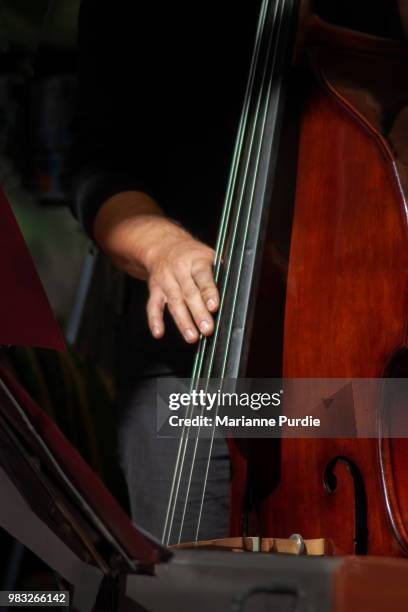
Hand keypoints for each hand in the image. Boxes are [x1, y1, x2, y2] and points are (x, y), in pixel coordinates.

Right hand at [94, 191, 218, 342]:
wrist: (161, 244)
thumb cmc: (190, 254)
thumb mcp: (207, 255)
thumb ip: (218, 271)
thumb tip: (235, 288)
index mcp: (195, 260)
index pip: (203, 276)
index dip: (208, 292)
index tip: (214, 307)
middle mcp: (179, 270)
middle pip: (189, 293)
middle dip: (198, 312)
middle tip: (207, 329)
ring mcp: (166, 280)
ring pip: (173, 302)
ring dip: (182, 321)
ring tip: (191, 336)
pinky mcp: (155, 289)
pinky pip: (153, 306)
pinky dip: (155, 320)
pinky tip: (159, 332)